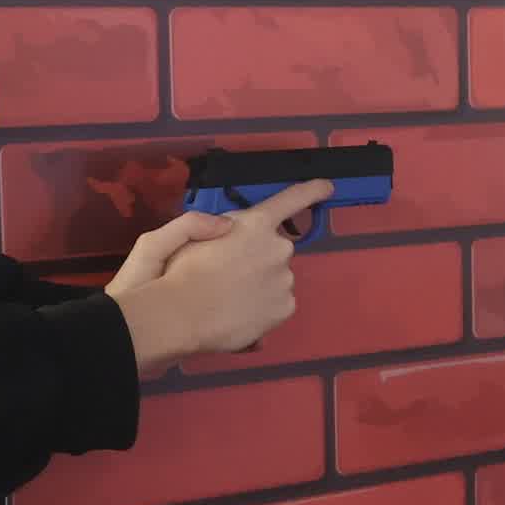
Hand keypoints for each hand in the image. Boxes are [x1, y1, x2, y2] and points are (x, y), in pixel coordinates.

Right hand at [108, 181, 325, 373]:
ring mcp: (285, 280)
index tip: (327, 186)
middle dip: (260, 257)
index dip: (311, 191)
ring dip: (262, 284)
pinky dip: (265, 307)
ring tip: (230, 298)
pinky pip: (279, 303)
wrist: (178, 317)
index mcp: (255, 224)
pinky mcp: (285, 308)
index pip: (291, 200)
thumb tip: (226, 228)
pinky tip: (240, 312)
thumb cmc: (177, 272)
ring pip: (277, 278)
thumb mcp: (187, 233)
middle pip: (277, 249)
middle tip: (230, 274)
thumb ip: (210, 223)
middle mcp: (278, 248)